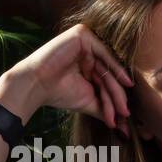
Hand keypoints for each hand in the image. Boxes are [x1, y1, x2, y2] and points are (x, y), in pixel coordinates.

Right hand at [5, 23, 135, 137]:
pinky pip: (104, 52)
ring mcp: (86, 41)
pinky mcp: (82, 34)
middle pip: (111, 75)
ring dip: (116, 89)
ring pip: (109, 67)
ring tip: (121, 108)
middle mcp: (89, 51)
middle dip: (118, 97)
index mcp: (90, 63)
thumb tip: (125, 126)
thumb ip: (107, 108)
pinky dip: (116, 68)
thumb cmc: (59, 93)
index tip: (124, 118)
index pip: (109, 81)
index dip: (117, 100)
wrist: (36, 85)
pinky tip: (125, 82)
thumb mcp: (90, 101)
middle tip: (125, 114)